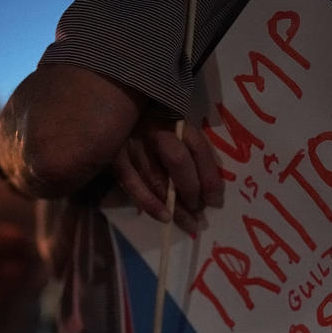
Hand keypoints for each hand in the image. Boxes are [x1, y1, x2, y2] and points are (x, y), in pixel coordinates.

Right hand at [112, 114, 223, 233]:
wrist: (122, 109)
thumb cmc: (159, 126)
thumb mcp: (181, 133)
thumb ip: (195, 154)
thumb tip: (211, 193)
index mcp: (176, 121)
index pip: (198, 148)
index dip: (210, 177)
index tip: (215, 201)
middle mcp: (155, 130)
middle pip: (178, 161)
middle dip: (192, 191)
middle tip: (199, 213)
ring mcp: (134, 143)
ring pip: (156, 178)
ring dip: (175, 205)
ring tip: (188, 223)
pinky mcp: (116, 157)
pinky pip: (133, 184)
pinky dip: (149, 203)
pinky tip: (164, 218)